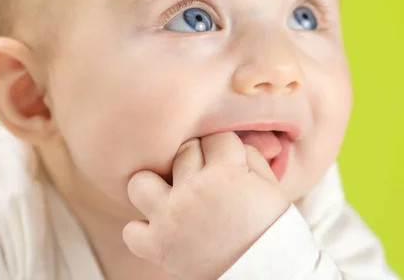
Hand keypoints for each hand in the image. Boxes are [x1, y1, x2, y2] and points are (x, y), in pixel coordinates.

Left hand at [122, 132, 290, 279]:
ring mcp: (171, 217)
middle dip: (196, 159)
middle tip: (207, 178)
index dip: (224, 147)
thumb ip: (251, 156)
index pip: (215, 137)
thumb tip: (234, 143)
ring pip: (140, 182)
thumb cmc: (270, 228)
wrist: (265, 271)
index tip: (228, 161)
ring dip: (153, 187)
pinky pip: (131, 231)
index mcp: (226, 173)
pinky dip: (143, 232)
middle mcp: (193, 190)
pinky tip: (161, 229)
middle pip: (182, 151)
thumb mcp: (271, 186)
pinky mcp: (158, 246)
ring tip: (169, 196)